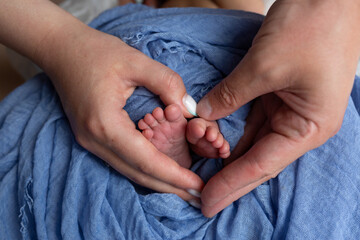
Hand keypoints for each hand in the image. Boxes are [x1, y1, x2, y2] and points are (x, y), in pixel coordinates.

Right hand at [39, 23, 203, 200]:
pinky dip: (145, 170)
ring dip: (158, 182)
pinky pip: (122, 162)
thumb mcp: (135, 61)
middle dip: (170, 187)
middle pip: (138, 174)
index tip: (198, 185)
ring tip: (185, 190)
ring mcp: (90, 142)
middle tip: (199, 196)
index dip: (173, 174)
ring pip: (130, 171)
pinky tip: (162, 172)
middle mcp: (95, 141)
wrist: (61, 50)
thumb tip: (190, 109)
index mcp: (105, 124)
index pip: (145, 160)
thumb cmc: (96, 52)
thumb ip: (167, 83)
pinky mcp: (92, 139)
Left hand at [197, 0, 359, 216]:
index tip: (207, 202)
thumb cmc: (310, 28)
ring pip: (253, 142)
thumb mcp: (264, 67)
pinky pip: (251, 121)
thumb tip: (202, 115)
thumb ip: (231, 95)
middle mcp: (301, 124)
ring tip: (203, 178)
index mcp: (309, 126)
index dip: (231, 184)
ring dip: (227, 157)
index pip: (262, 164)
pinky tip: (213, 145)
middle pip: (258, 159)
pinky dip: (232, 133)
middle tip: (202, 201)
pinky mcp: (277, 95)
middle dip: (229, 179)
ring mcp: (289, 110)